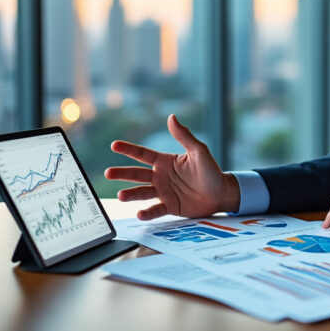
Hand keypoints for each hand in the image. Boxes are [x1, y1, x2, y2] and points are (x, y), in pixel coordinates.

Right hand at [104, 114, 239, 219]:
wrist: (221, 193)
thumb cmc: (211, 171)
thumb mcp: (199, 151)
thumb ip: (184, 136)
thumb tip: (172, 117)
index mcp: (165, 162)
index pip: (142, 154)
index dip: (128, 149)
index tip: (114, 145)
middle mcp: (160, 177)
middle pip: (136, 174)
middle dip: (122, 174)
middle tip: (108, 173)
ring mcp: (163, 192)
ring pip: (142, 193)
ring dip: (131, 194)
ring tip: (121, 195)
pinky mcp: (169, 207)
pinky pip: (155, 210)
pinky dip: (147, 212)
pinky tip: (140, 213)